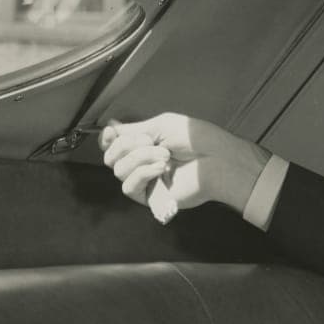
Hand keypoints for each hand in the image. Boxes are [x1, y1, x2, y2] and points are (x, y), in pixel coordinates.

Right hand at [99, 113, 270, 219]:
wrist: (216, 160)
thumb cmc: (196, 139)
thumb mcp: (161, 125)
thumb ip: (133, 129)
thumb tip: (109, 127)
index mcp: (144, 145)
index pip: (112, 145)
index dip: (106, 139)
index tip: (112, 132)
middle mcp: (141, 163)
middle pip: (110, 157)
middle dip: (126, 145)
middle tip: (149, 141)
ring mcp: (145, 181)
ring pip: (118, 170)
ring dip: (140, 157)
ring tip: (165, 156)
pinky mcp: (150, 198)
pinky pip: (128, 186)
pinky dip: (142, 173)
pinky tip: (161, 168)